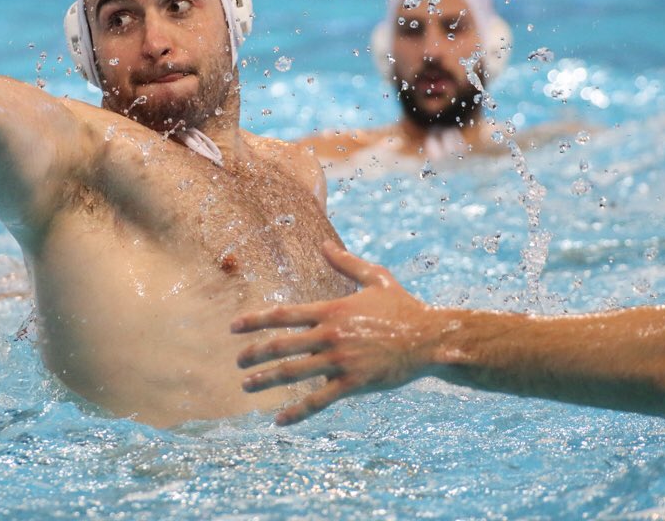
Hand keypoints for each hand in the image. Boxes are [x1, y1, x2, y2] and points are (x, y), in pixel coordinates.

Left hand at [231, 240, 437, 424]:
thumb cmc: (404, 307)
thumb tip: (325, 245)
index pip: (283, 314)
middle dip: (254, 353)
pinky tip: (280, 419)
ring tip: (247, 386)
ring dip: (266, 380)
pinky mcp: (354, 383)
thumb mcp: (376, 278)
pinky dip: (298, 411)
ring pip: (293, 372)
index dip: (255, 320)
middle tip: (238, 361)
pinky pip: (320, 400)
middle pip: (281, 345)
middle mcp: (330, 335)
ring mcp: (340, 360)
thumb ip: (347, 263)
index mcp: (331, 310)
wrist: (431, 338)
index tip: (234, 327)